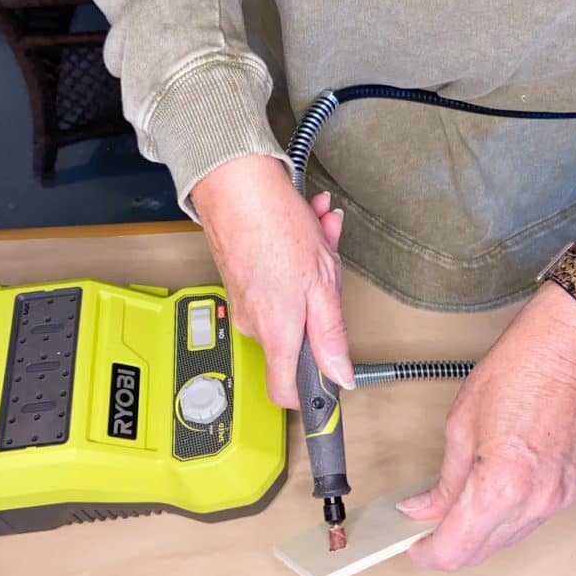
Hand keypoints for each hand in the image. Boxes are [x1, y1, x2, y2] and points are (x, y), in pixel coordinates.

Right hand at [191, 155, 353, 408]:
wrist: (234, 183)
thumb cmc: (276, 226)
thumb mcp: (322, 284)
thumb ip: (331, 336)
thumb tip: (341, 378)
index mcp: (277, 333)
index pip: (286, 392)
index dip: (311, 392)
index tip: (330, 384)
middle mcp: (255, 324)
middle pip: (299, 334)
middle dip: (322, 301)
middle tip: (330, 267)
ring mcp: (245, 302)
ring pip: (292, 300)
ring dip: (313, 270)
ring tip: (319, 235)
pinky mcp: (241, 280)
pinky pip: (277, 281)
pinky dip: (295, 257)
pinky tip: (306, 226)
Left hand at [398, 283, 575, 569]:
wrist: (565, 351)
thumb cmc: (515, 373)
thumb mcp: (460, 426)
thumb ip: (443, 481)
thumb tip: (423, 509)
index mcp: (499, 486)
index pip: (455, 549)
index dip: (426, 554)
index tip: (411, 545)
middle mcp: (531, 502)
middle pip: (480, 553)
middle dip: (448, 547)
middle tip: (423, 530)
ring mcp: (555, 500)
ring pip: (506, 541)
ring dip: (477, 534)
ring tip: (452, 512)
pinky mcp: (569, 491)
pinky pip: (528, 521)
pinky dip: (503, 518)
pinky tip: (487, 499)